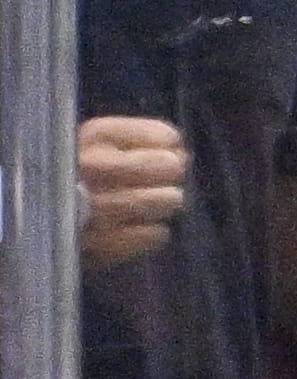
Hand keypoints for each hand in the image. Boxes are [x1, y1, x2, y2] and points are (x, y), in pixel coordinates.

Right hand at [78, 116, 185, 270]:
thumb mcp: (94, 143)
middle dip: (171, 176)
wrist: (34, 212)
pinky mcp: (106, 242)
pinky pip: (155, 235)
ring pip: (168, 201)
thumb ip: (135, 140)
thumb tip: (179, 150)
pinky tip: (136, 227)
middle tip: (161, 183)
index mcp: (96, 135)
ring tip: (147, 205)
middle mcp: (98, 167)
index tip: (166, 154)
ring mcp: (102, 207)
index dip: (170, 148)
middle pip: (170, 168)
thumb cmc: (70, 172)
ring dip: (163, 205)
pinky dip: (152, 233)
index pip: (166, 137)